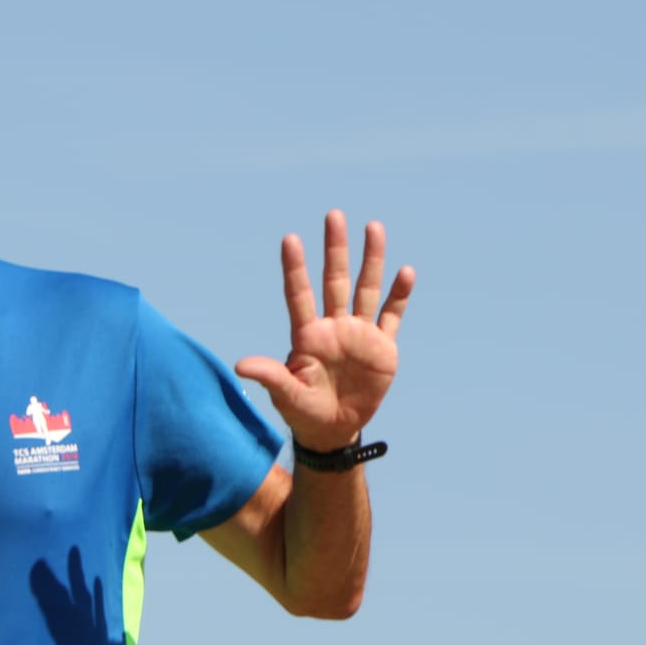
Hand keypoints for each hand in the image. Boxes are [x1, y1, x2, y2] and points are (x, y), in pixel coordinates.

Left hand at [235, 210, 414, 452]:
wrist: (334, 429)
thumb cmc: (303, 412)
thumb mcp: (286, 394)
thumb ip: (270, 376)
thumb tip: (240, 366)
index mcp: (307, 335)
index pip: (299, 294)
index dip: (295, 268)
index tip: (289, 239)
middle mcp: (333, 326)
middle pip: (335, 279)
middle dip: (335, 249)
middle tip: (333, 215)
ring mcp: (359, 333)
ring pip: (365, 288)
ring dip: (371, 259)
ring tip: (374, 227)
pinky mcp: (382, 346)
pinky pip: (391, 315)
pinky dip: (399, 295)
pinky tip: (405, 272)